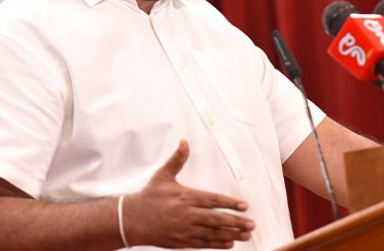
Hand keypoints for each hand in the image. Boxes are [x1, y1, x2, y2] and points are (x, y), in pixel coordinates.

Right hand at [123, 140, 254, 248]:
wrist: (131, 220)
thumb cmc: (149, 196)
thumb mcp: (163, 175)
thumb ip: (177, 159)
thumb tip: (184, 141)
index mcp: (185, 197)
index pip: (213, 200)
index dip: (230, 203)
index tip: (245, 205)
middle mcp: (187, 214)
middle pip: (216, 219)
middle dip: (236, 222)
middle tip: (252, 224)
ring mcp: (184, 230)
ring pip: (211, 234)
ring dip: (231, 234)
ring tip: (246, 235)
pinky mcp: (181, 242)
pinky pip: (202, 244)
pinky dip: (217, 244)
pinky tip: (229, 243)